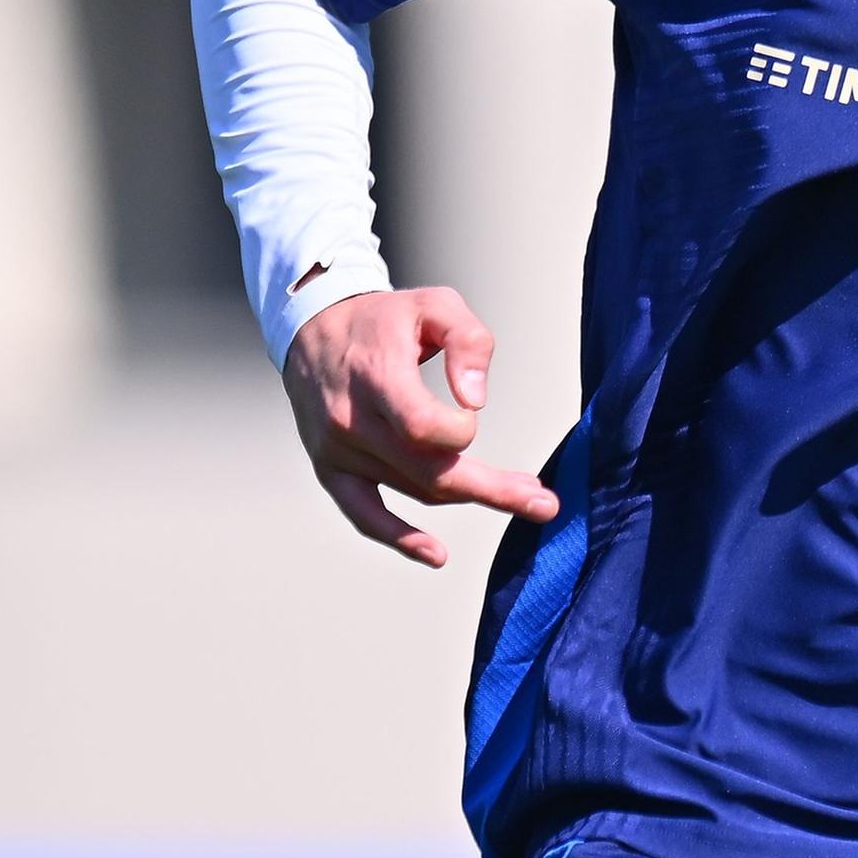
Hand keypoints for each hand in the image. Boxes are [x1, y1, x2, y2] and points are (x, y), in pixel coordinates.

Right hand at [280, 286, 556, 567]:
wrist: (312, 329)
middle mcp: (352, 420)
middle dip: (492, 489)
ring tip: (522, 497)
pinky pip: (364, 514)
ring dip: (469, 498)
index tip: (470, 417)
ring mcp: (339, 450)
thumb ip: (467, 341)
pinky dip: (399, 538)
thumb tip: (476, 400)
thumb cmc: (382, 318)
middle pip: (429, 471)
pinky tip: (436, 554)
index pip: (422, 428)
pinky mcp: (332, 469)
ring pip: (413, 490)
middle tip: (544, 503)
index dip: (458, 432)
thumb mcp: (433, 303)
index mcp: (375, 376)